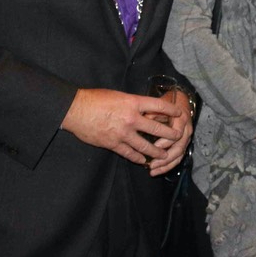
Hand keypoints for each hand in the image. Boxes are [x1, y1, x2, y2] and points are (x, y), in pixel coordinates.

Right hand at [61, 88, 182, 165]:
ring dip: (156, 152)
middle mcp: (131, 118)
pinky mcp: (113, 144)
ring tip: (164, 155)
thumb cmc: (96, 99)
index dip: (172, 110)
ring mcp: (123, 133)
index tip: (180, 113)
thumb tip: (145, 108)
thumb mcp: (119, 95)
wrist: (76, 110)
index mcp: (134, 103)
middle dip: (170, 134)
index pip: (159, 106)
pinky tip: (143, 161)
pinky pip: (129, 153)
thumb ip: (133, 103)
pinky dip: (137, 158)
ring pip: (145, 145)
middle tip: (178, 138)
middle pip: (157, 128)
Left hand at [147, 88, 193, 176]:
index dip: (166, 141)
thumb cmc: (169, 102)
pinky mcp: (184, 143)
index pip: (177, 134)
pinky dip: (169, 165)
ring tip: (153, 171)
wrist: (182, 100)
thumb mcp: (161, 104)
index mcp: (182, 119)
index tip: (154, 146)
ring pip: (179, 155)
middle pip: (179, 148)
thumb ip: (153, 114)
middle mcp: (187, 130)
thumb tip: (144, 123)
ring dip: (166, 165)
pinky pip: (178, 157)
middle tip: (152, 165)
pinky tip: (158, 170)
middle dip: (165, 158)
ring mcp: (186, 138)